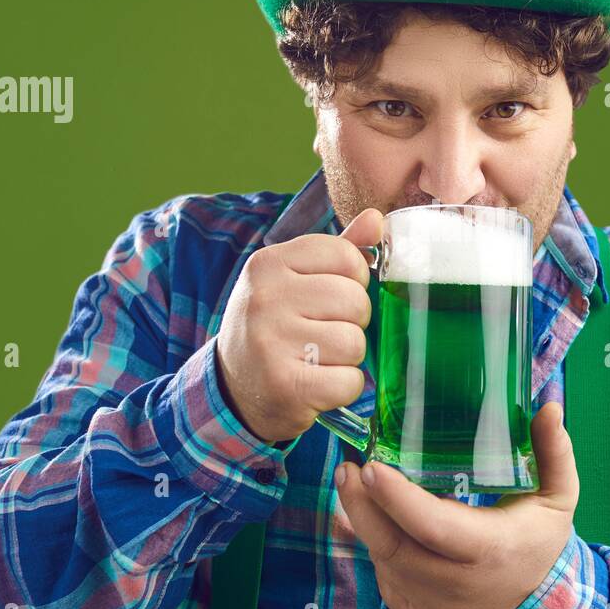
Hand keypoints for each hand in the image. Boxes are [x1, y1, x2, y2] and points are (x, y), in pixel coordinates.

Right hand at [214, 207, 382, 442]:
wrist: (233, 389)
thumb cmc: (274, 327)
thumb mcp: (293, 281)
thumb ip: (337, 250)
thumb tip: (377, 219)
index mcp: (268, 264)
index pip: (346, 257)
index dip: (354, 279)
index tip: (331, 297)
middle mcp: (265, 298)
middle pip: (355, 300)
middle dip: (353, 321)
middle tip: (323, 333)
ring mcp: (271, 342)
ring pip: (354, 342)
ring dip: (347, 357)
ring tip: (318, 358)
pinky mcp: (286, 385)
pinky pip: (349, 381)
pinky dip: (343, 387)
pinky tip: (317, 384)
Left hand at [335, 401, 577, 608]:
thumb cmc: (538, 541)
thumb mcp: (557, 496)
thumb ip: (553, 452)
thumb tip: (549, 407)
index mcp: (490, 550)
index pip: (433, 525)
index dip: (397, 497)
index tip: (370, 466)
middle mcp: (457, 586)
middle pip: (393, 545)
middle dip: (362, 506)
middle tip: (347, 471)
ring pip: (385, 561)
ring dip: (373, 526)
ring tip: (370, 492)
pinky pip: (387, 580)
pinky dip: (385, 552)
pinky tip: (391, 529)